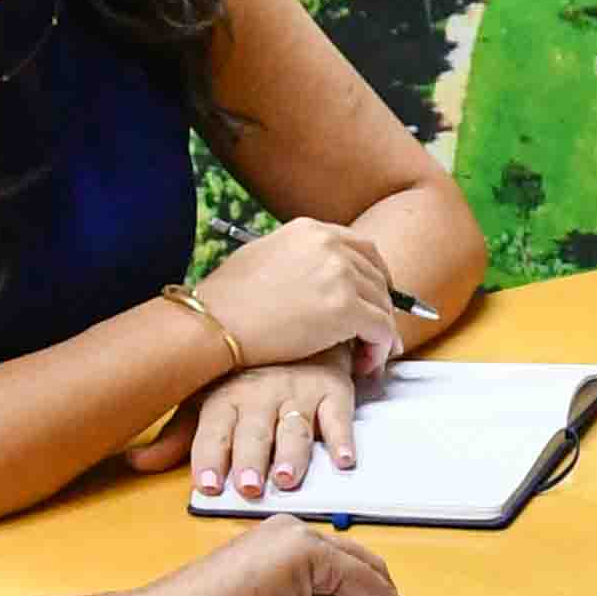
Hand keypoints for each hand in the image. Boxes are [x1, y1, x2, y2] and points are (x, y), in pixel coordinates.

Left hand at [132, 347, 369, 500]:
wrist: (297, 328)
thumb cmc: (246, 373)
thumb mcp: (206, 399)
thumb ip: (177, 436)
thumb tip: (135, 463)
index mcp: (224, 396)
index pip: (214, 431)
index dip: (210, 458)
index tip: (207, 486)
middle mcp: (260, 393)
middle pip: (255, 432)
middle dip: (251, 459)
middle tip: (249, 486)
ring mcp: (298, 391)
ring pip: (295, 427)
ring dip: (293, 454)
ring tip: (288, 477)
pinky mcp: (333, 390)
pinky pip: (339, 416)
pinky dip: (343, 438)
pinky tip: (344, 459)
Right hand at [192, 220, 409, 380]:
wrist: (213, 322)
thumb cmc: (227, 300)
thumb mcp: (264, 257)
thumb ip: (300, 261)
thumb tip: (321, 283)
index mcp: (311, 230)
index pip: (362, 249)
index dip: (374, 278)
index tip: (372, 302)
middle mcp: (331, 245)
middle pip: (378, 276)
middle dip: (381, 307)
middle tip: (373, 335)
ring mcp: (340, 275)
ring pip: (383, 305)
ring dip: (379, 333)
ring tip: (366, 357)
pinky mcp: (345, 308)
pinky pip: (382, 330)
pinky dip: (380, 350)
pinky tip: (365, 364)